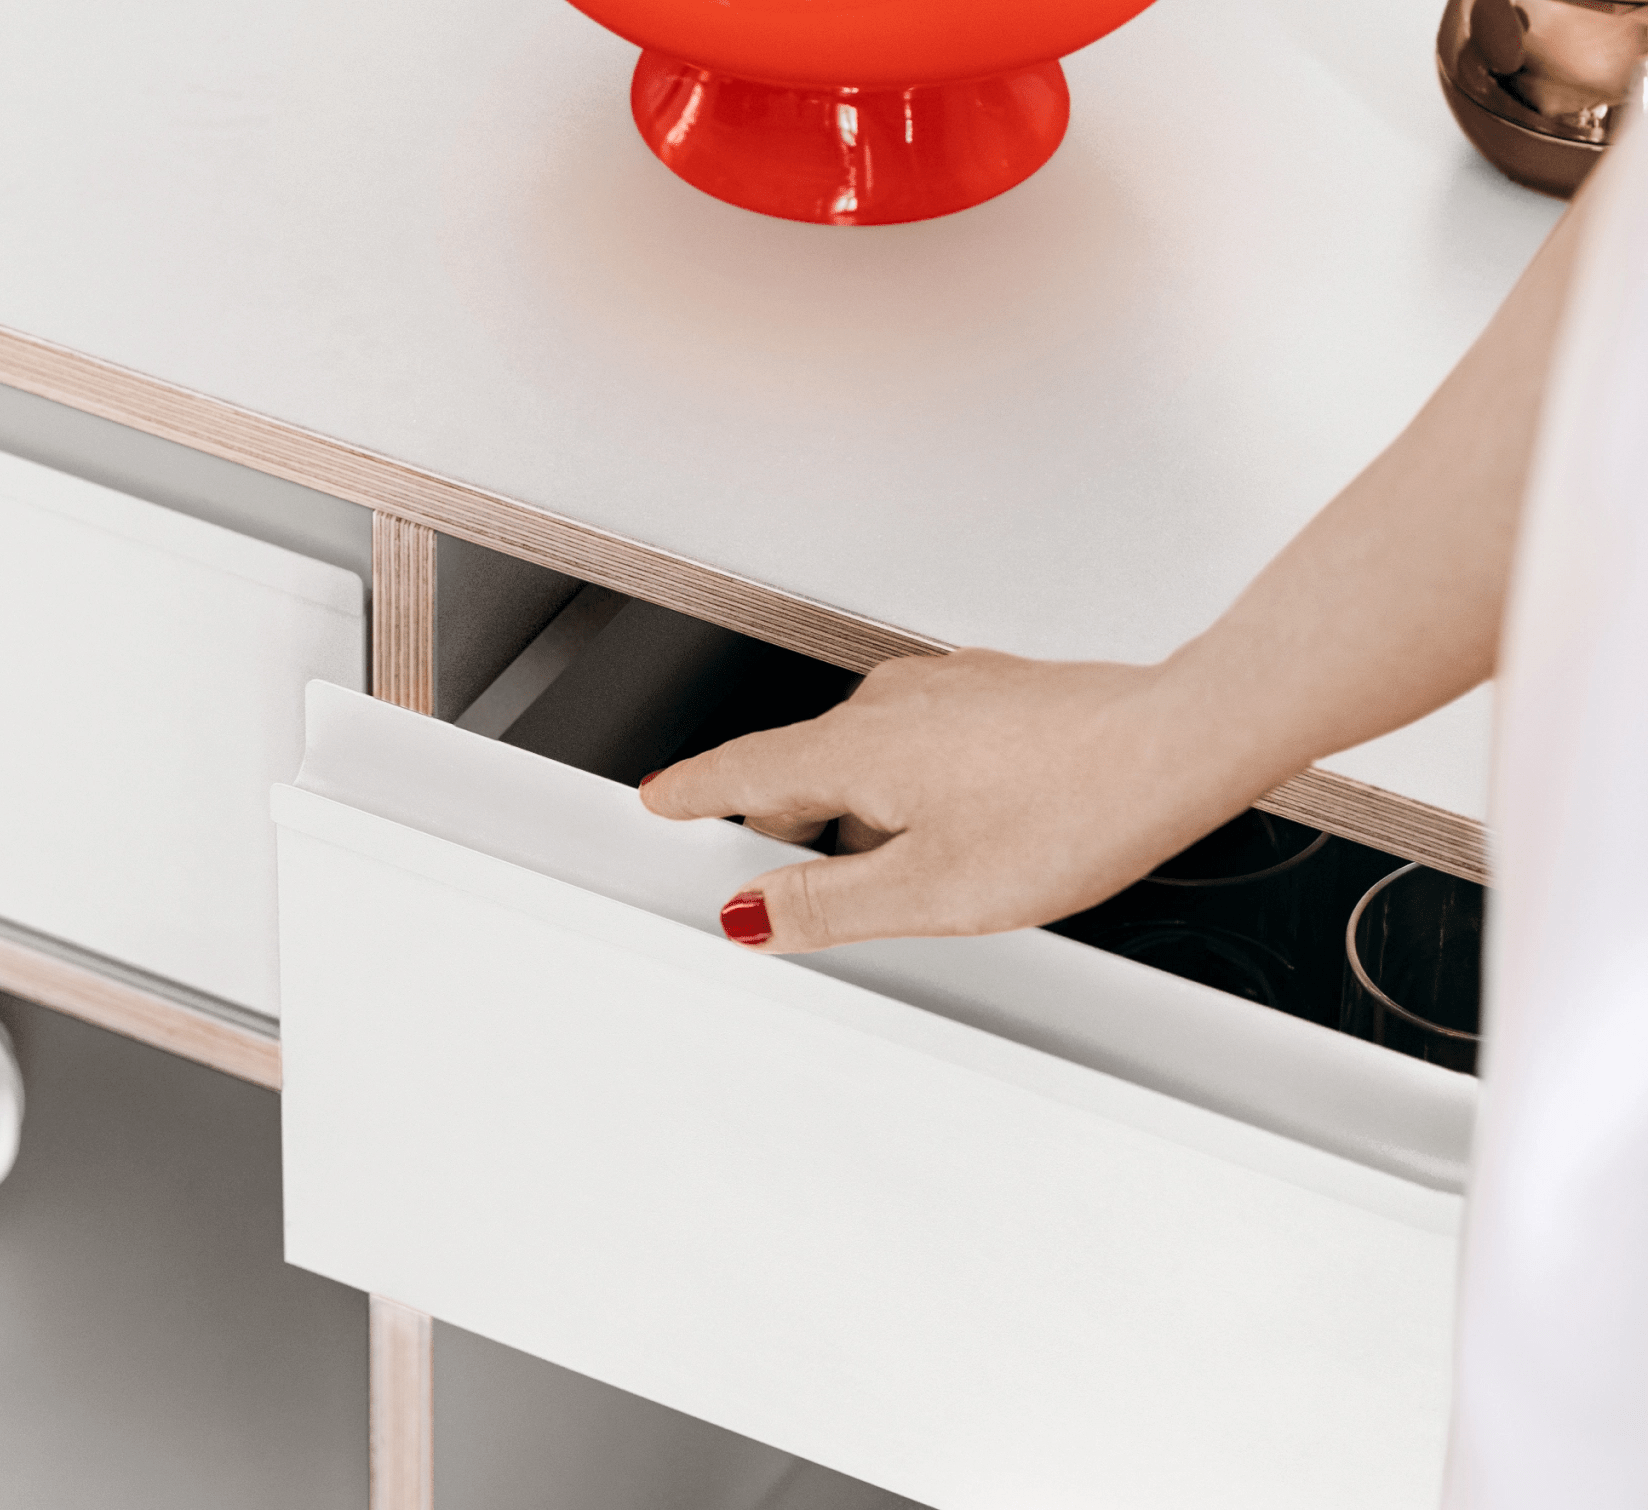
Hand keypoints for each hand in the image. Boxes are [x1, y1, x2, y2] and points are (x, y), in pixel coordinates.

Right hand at [638, 648, 1276, 952]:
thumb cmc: (1076, 805)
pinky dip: (906, 786)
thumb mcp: (931, 890)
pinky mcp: (990, 695)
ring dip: (856, 808)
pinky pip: (915, 743)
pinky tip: (955, 827)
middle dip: (781, 821)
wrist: (1181, 744)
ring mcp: (944, 692)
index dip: (692, 795)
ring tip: (898, 872)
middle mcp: (890, 704)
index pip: (741, 772)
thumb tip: (751, 912)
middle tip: (779, 878)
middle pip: (799, 766)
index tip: (657, 801)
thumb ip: (824, 904)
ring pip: (863, 756)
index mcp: (856, 748)